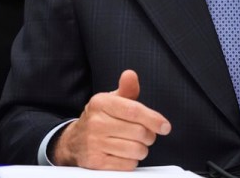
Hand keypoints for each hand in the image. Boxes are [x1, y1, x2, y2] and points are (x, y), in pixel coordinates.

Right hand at [52, 70, 170, 170]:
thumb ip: (126, 89)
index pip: (134, 110)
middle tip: (146, 134)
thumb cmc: (100, 118)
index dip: (153, 118)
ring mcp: (94, 143)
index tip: (165, 126)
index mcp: (101, 103)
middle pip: (138, 132)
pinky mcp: (96, 162)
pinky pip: (127, 164)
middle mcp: (96, 122)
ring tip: (136, 144)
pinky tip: (125, 154)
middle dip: (149, 135)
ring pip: (135, 150)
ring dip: (142, 149)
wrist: (74, 141)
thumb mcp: (111, 100)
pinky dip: (131, 161)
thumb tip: (130, 75)